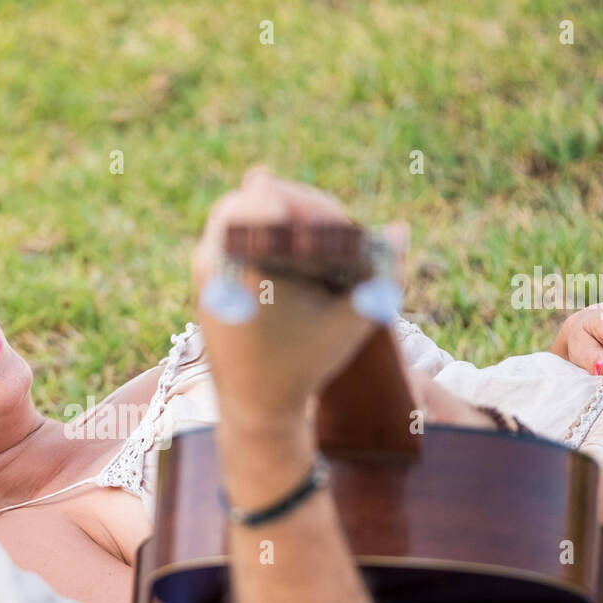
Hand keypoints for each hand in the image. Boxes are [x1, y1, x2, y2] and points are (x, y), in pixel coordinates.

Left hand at [190, 167, 379, 431]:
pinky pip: (230, 230)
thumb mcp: (351, 323)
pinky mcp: (202, 276)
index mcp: (243, 267)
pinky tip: (296, 252)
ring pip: (240, 208)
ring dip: (279, 215)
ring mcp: (201, 267)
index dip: (308, 204)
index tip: (335, 229)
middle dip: (297, 205)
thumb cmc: (303, 367)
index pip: (267, 195)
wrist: (254, 408)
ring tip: (316, 241)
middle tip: (331, 230)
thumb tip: (400, 228)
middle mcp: (213, 261)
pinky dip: (263, 231)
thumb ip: (381, 276)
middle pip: (253, 194)